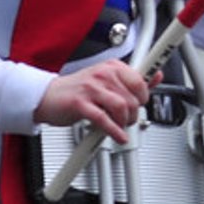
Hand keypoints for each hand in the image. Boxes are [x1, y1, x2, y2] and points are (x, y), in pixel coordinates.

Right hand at [36, 60, 150, 143]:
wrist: (47, 97)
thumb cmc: (79, 90)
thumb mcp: (108, 81)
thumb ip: (133, 80)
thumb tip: (156, 76)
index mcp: (112, 67)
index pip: (140, 81)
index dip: (144, 96)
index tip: (142, 104)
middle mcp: (103, 75)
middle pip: (132, 98)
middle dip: (134, 114)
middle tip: (128, 119)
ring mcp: (91, 88)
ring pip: (121, 108)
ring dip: (125, 122)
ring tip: (121, 126)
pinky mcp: (80, 104)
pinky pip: (104, 119)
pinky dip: (114, 131)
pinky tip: (118, 136)